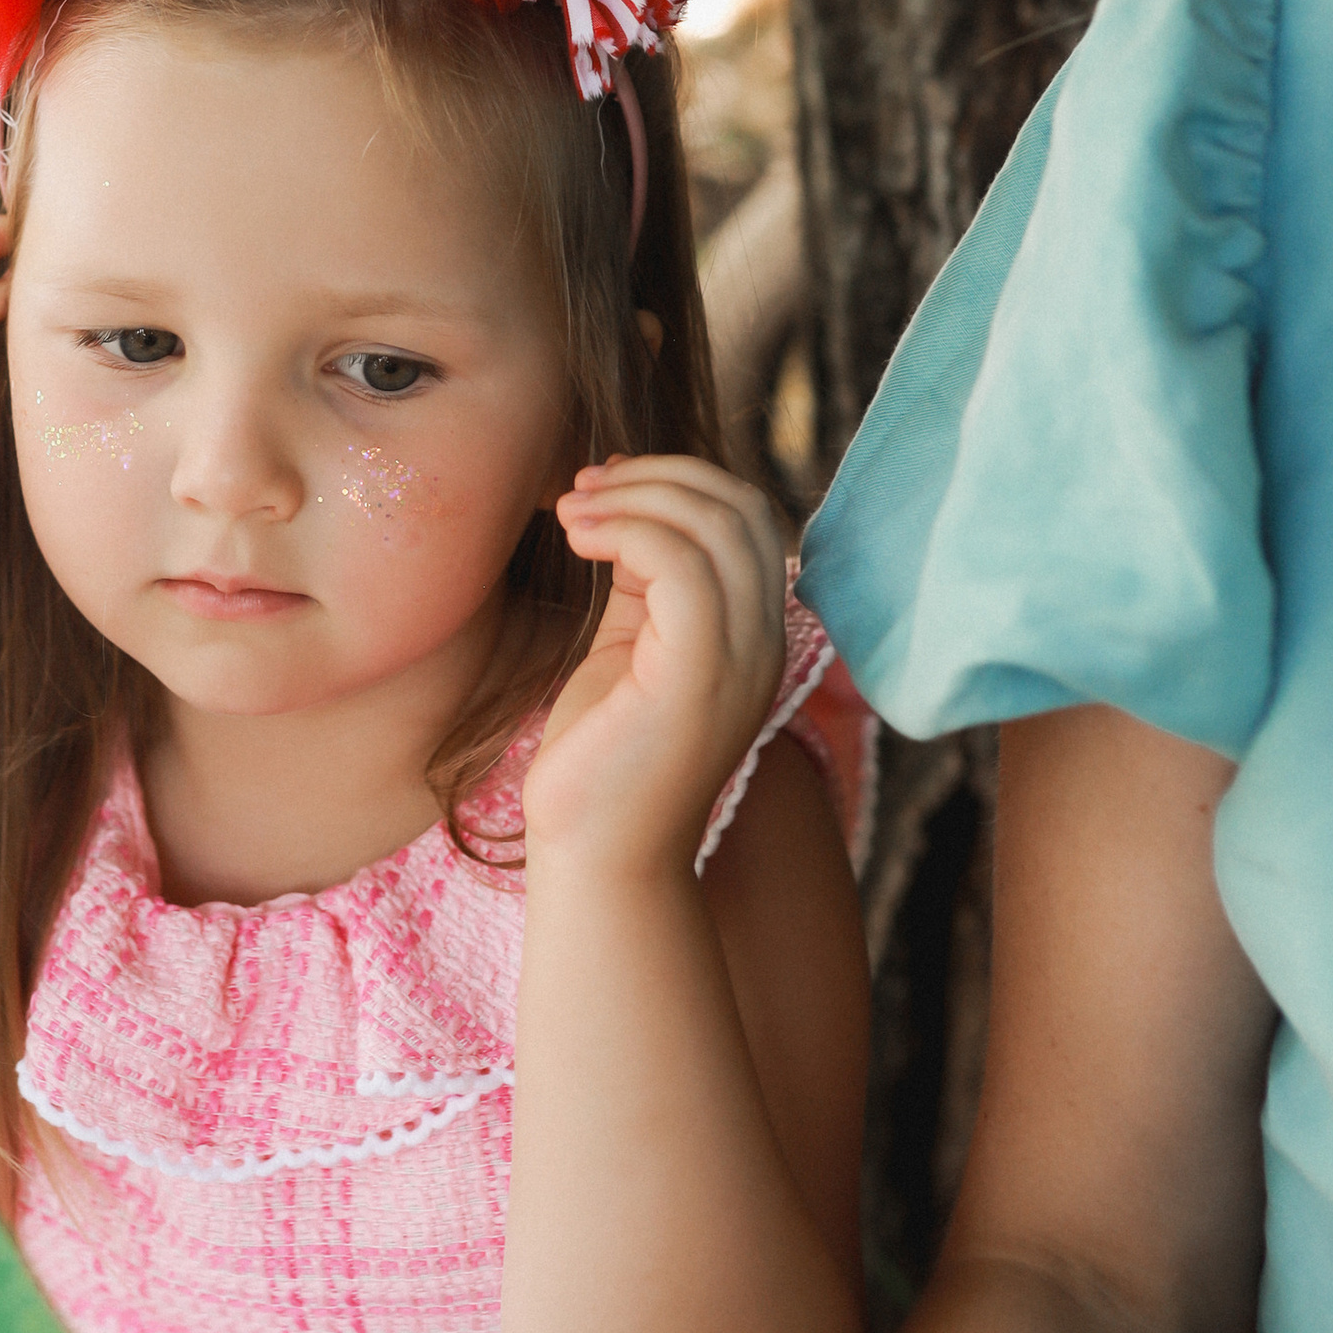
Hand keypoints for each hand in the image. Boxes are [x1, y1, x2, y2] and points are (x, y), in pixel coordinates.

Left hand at [518, 453, 786, 877]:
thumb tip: (625, 494)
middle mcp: (763, 643)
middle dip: (656, 476)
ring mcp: (740, 662)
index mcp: (754, 631)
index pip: (747, 514)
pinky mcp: (699, 679)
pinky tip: (577, 538)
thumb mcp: (630, 641)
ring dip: (633, 497)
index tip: (601, 484)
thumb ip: (645, 576)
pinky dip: (626, 529)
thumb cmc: (602, 753)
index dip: (677, 478)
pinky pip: (683, 567)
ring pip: (716, 525)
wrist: (597, 856)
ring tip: (569, 511)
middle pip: (741, 506)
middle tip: (579, 489)